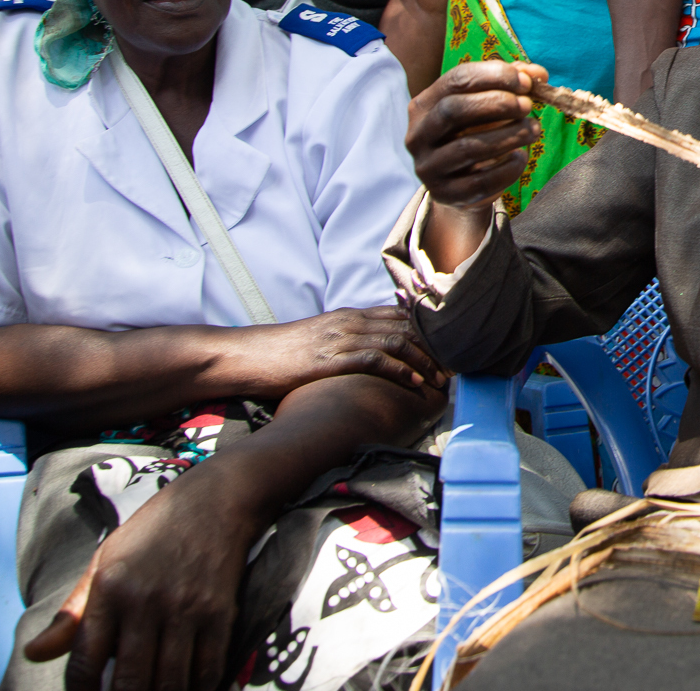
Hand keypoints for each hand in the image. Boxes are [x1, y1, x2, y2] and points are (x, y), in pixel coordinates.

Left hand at [23, 464, 254, 689]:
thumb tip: (33, 654)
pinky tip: (187, 689)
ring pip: (170, 683)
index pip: (85, 664)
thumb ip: (72, 613)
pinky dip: (198, 689)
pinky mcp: (219, 612)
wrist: (216, 499)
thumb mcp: (105, 561)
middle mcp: (145, 602)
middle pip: (130, 683)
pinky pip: (208, 669)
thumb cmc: (154, 530)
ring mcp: (185, 609)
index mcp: (109, 590)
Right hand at [218, 306, 446, 400]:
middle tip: (453, 366)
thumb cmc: (279, 355)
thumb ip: (344, 344)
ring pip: (397, 340)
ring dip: (425, 360)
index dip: (426, 332)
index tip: (446, 350)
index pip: (399, 315)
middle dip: (434, 346)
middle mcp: (349, 321)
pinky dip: (401, 370)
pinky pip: (376, 359)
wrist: (246, 356)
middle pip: (405, 325)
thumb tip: (367, 359)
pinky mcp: (331, 358)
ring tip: (441, 378)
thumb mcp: (318, 342)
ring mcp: (341, 337)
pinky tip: (415, 384)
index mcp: (347, 316)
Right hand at [406, 60, 545, 208]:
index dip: (494, 76)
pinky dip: (507, 168)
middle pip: (454, 110)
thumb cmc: (476, 134)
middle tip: (528, 106)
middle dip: (497, 104)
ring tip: (533, 129)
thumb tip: (537, 73)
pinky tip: (521, 157)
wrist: (461, 184)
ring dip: (509, 135)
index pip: (455, 80)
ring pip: (468, 147)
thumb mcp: (488, 106)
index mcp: (424, 105)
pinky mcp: (444, 194)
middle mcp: (418, 135)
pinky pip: (480, 182)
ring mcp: (428, 167)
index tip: (526, 82)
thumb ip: (511, 86)